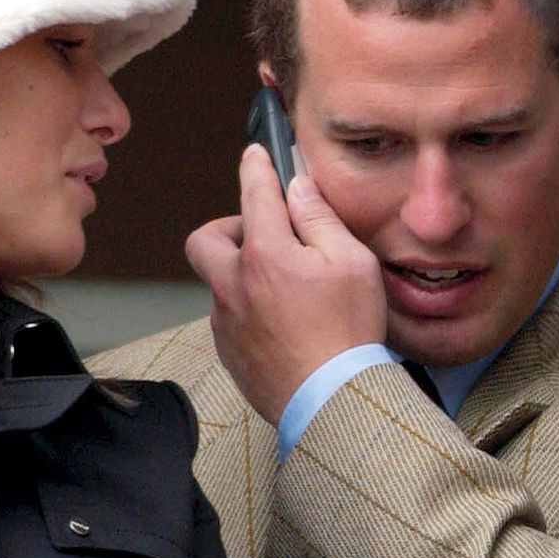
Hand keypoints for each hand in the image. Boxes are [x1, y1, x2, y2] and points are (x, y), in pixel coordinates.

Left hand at [184, 145, 385, 422]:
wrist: (333, 403)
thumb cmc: (348, 334)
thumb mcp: (352, 262)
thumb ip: (319, 219)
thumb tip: (298, 189)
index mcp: (265, 255)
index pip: (254, 194)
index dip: (256, 167)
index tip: (256, 155)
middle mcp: (234, 285)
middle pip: (206, 239)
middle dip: (230, 228)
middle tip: (265, 235)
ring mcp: (227, 322)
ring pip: (219, 282)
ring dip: (243, 273)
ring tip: (286, 287)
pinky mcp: (229, 353)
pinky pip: (229, 317)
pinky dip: (248, 308)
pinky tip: (284, 322)